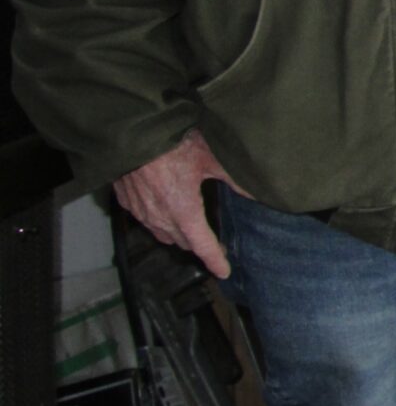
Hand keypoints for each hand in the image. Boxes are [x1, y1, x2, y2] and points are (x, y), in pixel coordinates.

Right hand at [113, 130, 242, 278]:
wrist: (132, 133)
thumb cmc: (173, 144)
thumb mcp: (211, 158)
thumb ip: (234, 179)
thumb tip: (259, 193)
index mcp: (184, 211)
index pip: (203, 245)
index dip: (215, 260)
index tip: (224, 271)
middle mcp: (160, 217)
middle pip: (184, 242)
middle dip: (200, 245)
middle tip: (215, 243)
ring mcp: (141, 212)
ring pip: (163, 233)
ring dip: (179, 235)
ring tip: (193, 230)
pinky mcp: (127, 203)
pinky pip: (146, 221)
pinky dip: (158, 221)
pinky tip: (165, 210)